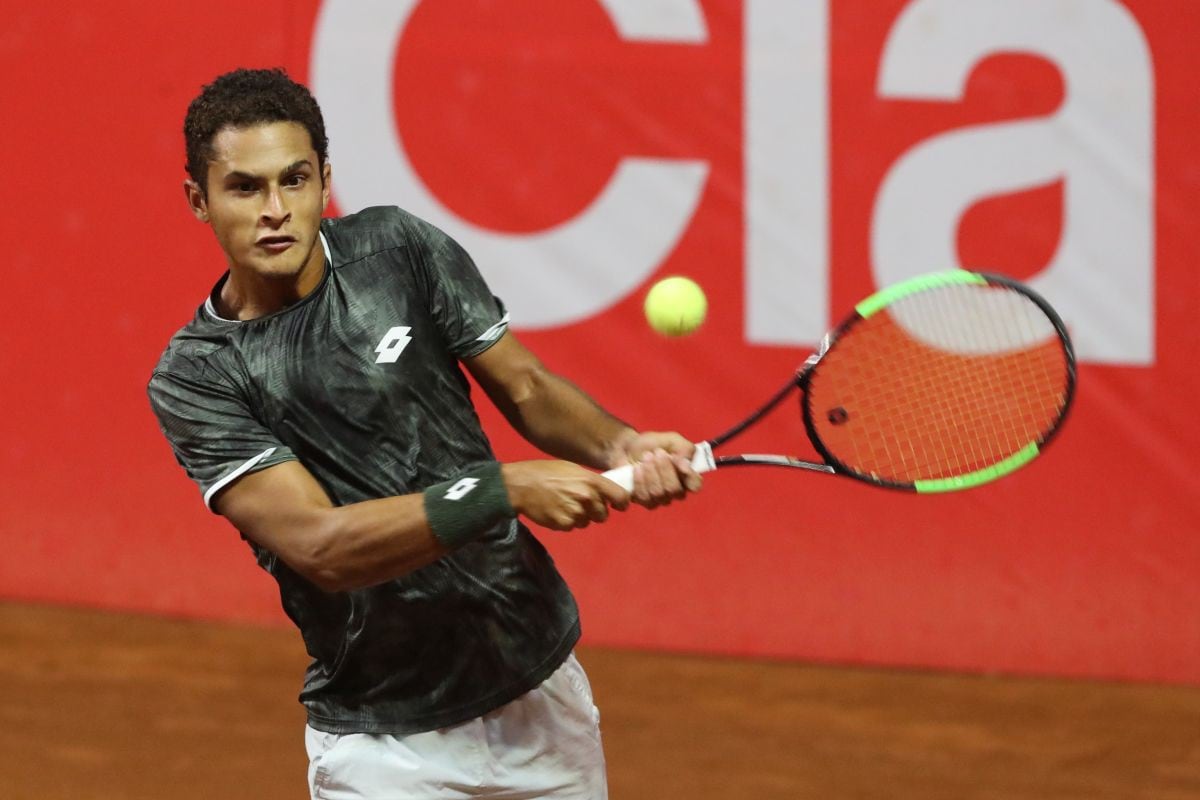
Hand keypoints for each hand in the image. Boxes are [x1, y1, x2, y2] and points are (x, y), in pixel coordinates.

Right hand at [502, 460, 630, 530]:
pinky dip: (566, 521)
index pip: (621, 497)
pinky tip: (556, 510)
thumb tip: (606, 493)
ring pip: (587, 522)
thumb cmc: (546, 472)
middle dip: (595, 511)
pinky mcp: (564, 524)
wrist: (521, 485)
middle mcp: (587, 497)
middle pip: (603, 514)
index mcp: (591, 481)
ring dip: (579, 517)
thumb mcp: (573, 469)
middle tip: (580, 502)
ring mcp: (576, 512)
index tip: (618, 505)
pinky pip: (573, 527)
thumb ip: (591, 482)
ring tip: (564, 504)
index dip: (621, 503)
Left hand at [615, 431, 703, 508]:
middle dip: (664, 469)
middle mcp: (675, 491)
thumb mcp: (672, 439)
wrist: (628, 447)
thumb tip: (686, 466)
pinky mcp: (643, 501)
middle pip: (674, 489)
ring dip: (651, 472)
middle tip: (657, 453)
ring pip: (658, 492)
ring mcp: (659, 498)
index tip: (679, 461)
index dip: (690, 476)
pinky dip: (639, 479)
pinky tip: (637, 468)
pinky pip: (644, 495)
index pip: (695, 485)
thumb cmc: (653, 444)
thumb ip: (685, 449)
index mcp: (686, 476)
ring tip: (645, 457)